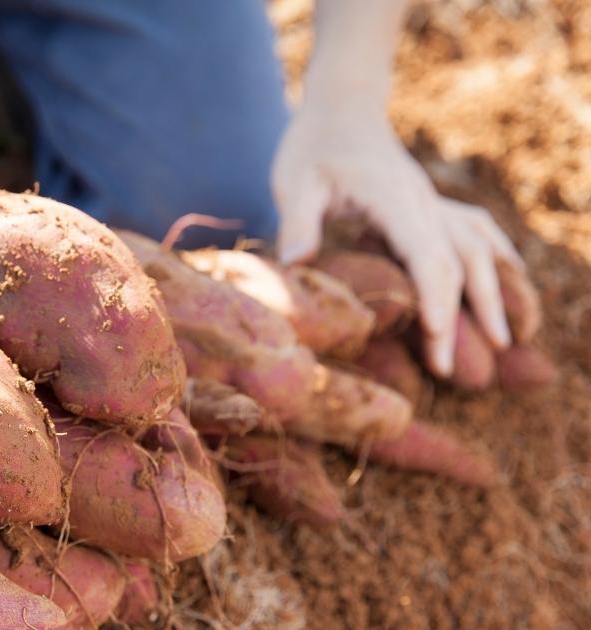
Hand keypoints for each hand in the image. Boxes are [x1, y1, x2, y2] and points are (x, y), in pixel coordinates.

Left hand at [271, 93, 524, 377]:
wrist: (341, 110)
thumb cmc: (314, 146)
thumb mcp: (294, 179)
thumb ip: (298, 221)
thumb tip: (295, 264)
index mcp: (394, 197)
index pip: (426, 251)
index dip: (435, 296)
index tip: (437, 337)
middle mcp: (425, 201)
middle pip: (460, 260)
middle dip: (465, 315)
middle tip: (451, 370)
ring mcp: (435, 204)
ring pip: (481, 250)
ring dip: (497, 294)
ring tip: (510, 343)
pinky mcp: (434, 207)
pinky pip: (479, 235)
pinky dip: (500, 265)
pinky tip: (513, 294)